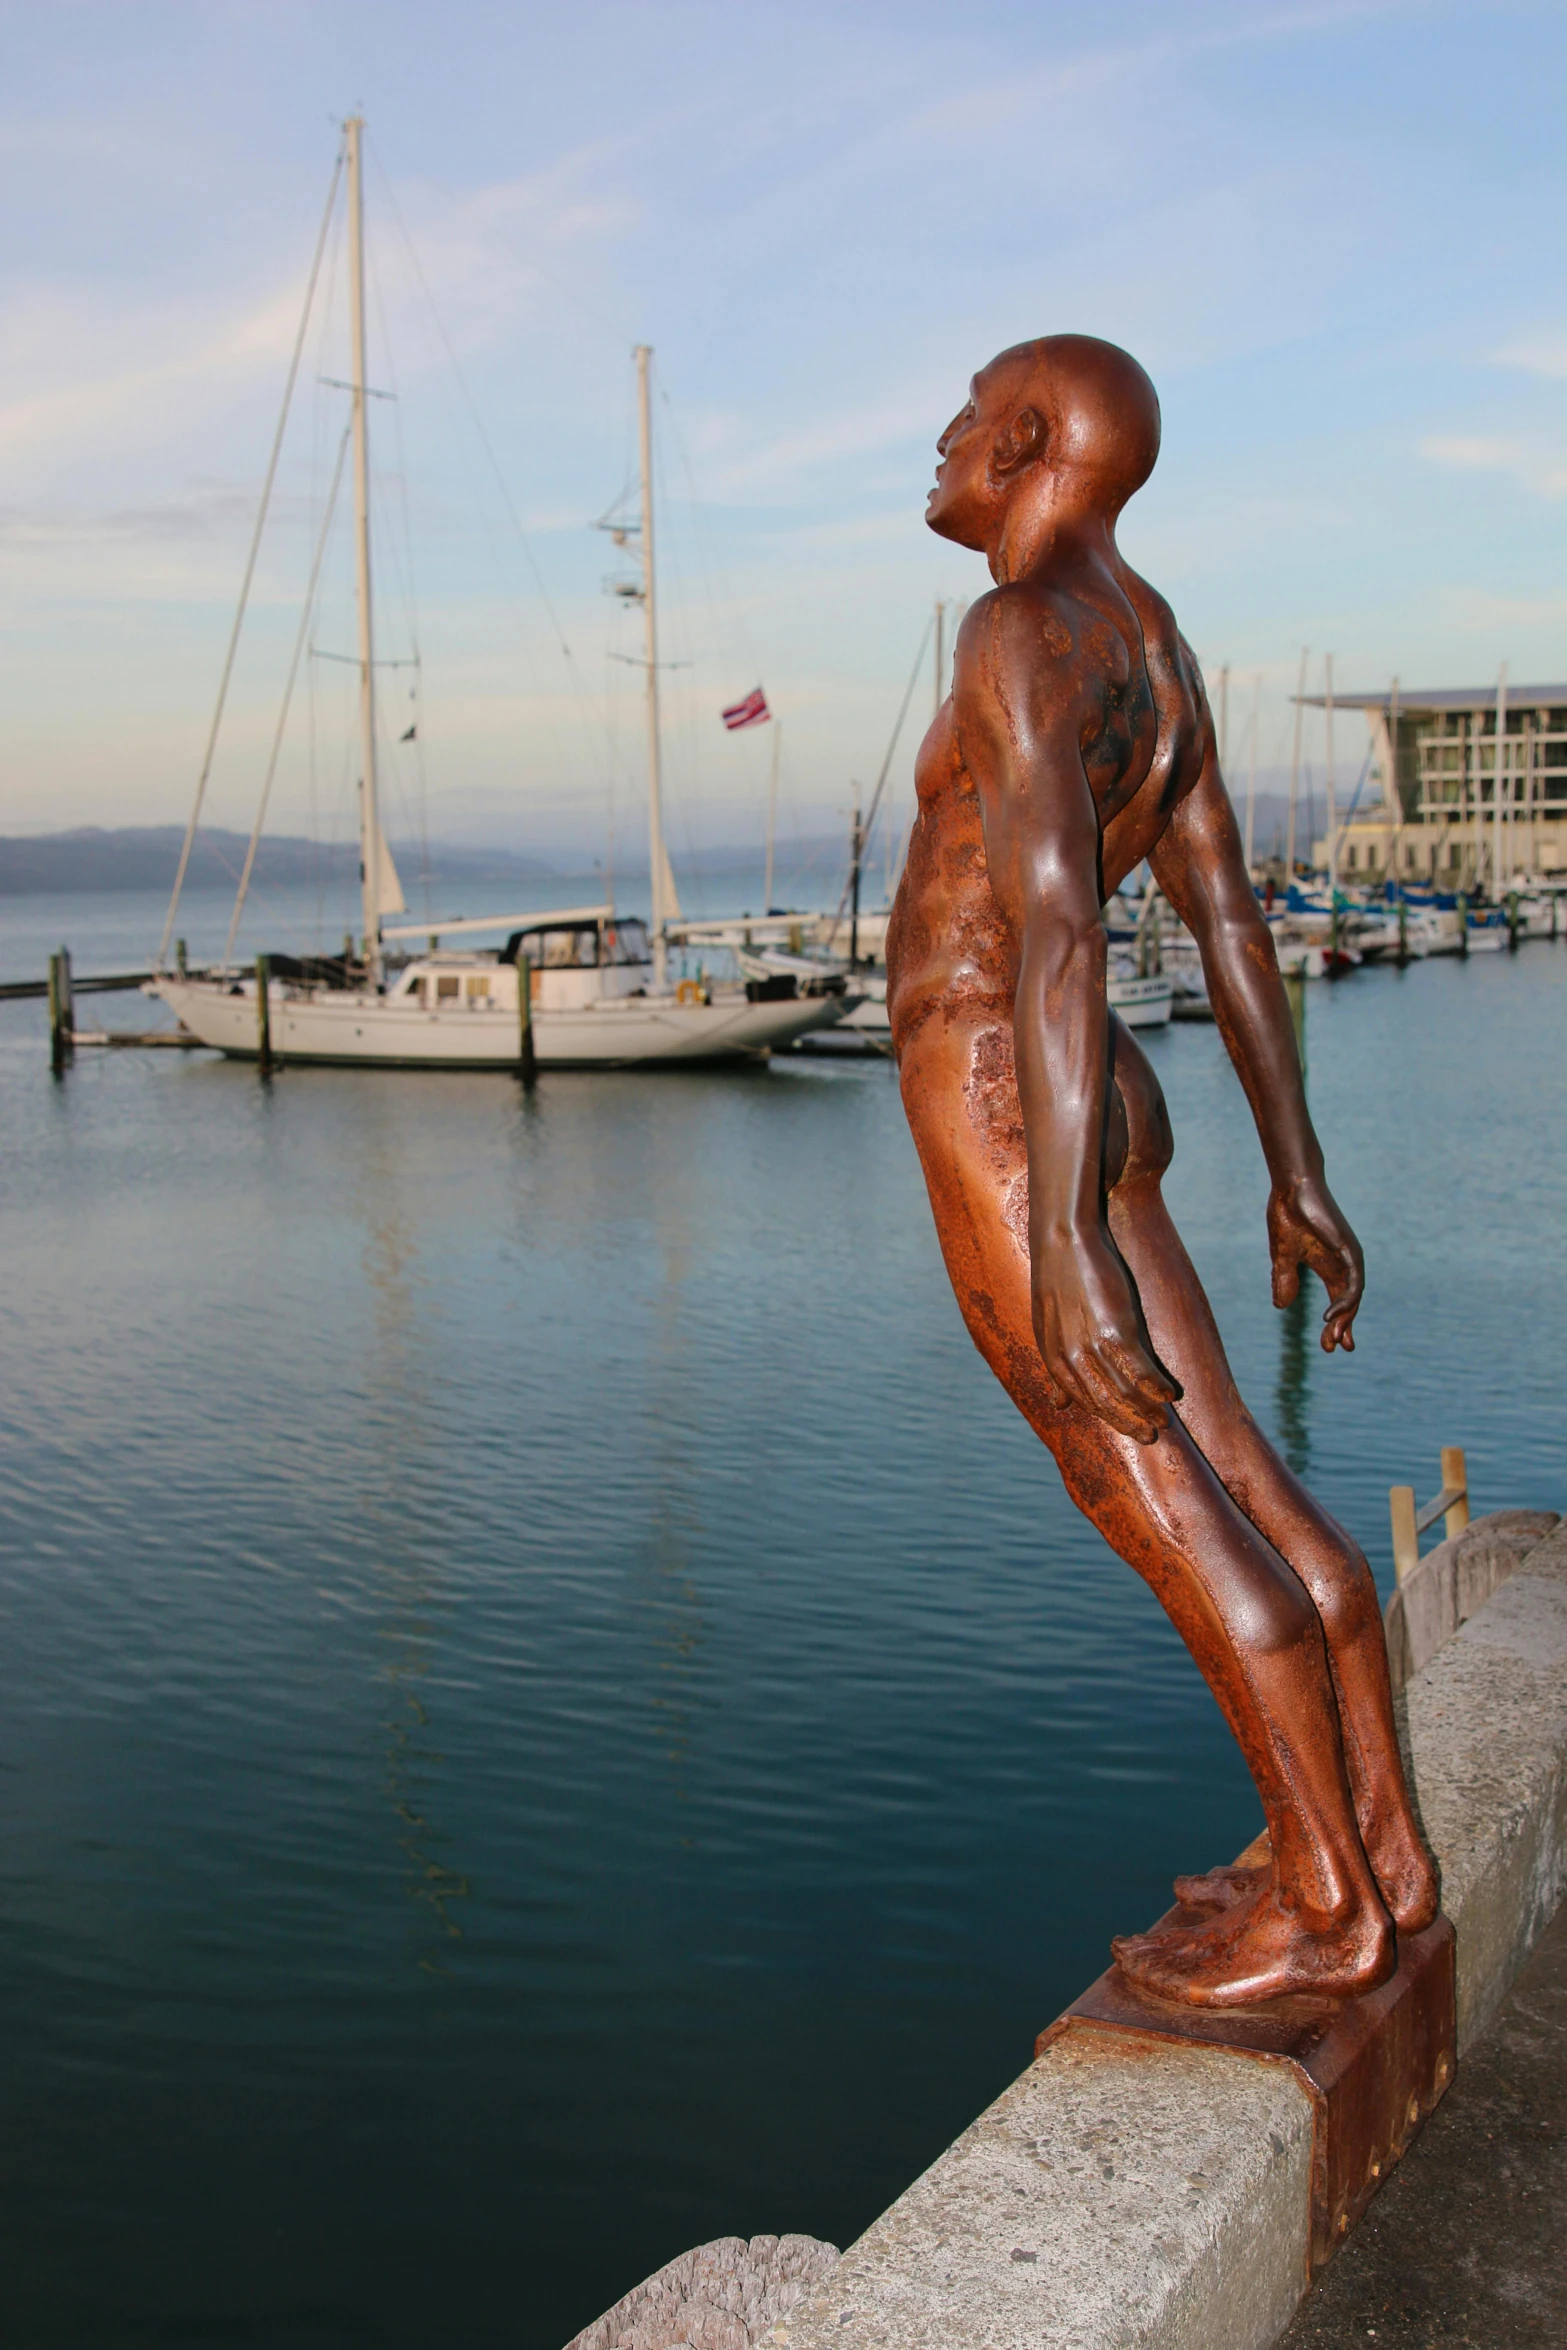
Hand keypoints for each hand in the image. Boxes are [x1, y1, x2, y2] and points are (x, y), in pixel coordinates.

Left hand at [1031, 1229, 1180, 1443]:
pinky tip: (1170, 1394)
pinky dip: (1156, 1386)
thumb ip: (1056, 1366)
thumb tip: (1058, 1404)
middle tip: (1151, 1435)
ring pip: (1124, 1392)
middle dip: (1129, 1423)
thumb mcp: (1048, 1327)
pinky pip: (1140, 1370)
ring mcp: (1092, 1345)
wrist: (1064, 1238)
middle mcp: (1069, 1357)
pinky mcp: (1116, 1330)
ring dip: (1147, 1409)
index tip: (1128, 1428)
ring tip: (1165, 1419)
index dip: (1108, 1418)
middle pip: (1104, 1403)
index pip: (1083, 1401)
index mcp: (1052, 1357)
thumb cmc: (1060, 1279)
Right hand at [1267, 1171, 1363, 1351]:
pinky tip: (1332, 1316)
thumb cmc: (1288, 1216)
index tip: (1328, 1347)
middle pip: (1349, 1304)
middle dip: (1341, 1328)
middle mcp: (1343, 1264)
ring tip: (1333, 1338)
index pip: (1339, 1302)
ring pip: (1354, 1296)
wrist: (1291, 1189)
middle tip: (1331, 1348)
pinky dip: (1345, 1301)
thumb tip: (1281, 1306)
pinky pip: (1354, 1282)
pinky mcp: (1349, 1249)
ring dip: (1345, 1319)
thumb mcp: (1282, 1257)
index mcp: (1328, 1267)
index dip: (1335, 1325)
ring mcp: (1348, 1257)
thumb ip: (1284, 1280)